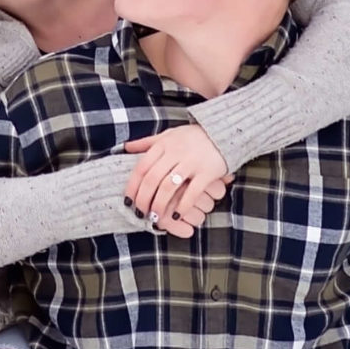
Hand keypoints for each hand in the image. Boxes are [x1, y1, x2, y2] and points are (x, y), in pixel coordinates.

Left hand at [122, 122, 229, 239]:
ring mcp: (191, 162)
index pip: (142, 167)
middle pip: (152, 179)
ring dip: (160, 204)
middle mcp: (175, 152)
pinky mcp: (207, 172)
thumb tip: (125, 147)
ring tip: (155, 217)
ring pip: (169, 187)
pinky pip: (192, 192)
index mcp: (163, 144)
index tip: (128, 201)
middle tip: (140, 213)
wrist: (224, 132)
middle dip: (144, 199)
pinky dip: (183, 206)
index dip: (133, 186)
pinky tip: (177, 215)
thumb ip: (147, 142)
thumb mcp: (168, 134)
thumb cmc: (193, 136)